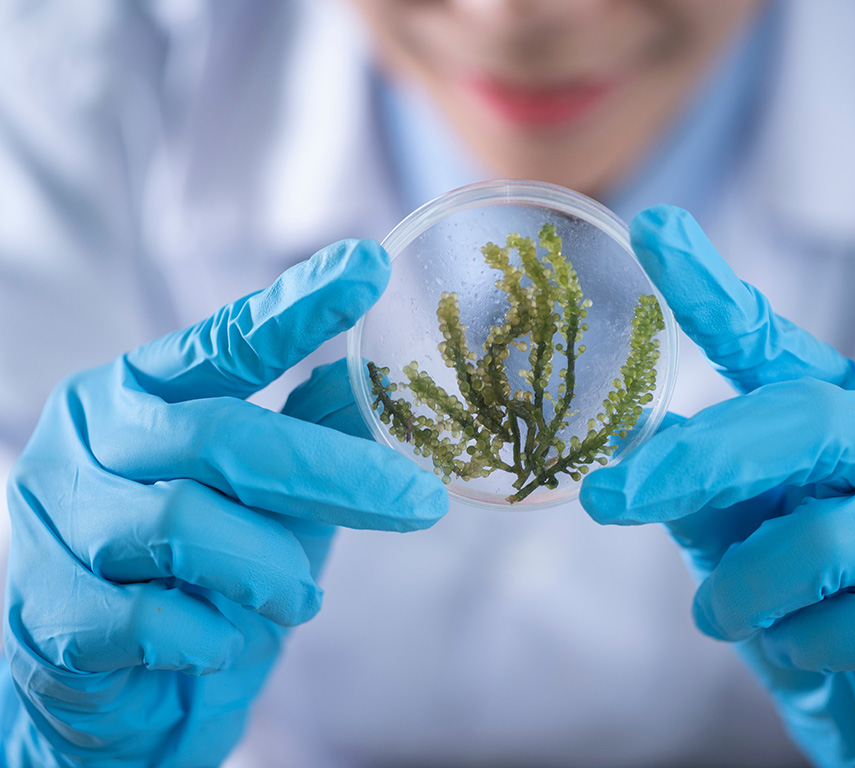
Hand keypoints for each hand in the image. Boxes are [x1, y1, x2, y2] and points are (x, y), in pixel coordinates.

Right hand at [3, 240, 446, 766]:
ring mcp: (57, 521)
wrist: (121, 692)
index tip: (370, 267)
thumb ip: (309, 432)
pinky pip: (156, 616)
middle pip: (223, 435)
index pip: (225, 341)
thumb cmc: (202, 574)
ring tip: (301, 598)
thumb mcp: (267, 496)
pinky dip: (215, 632)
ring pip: (186, 524)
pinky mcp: (50, 610)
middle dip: (335, 474)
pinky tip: (223, 639)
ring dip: (271, 569)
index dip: (299, 306)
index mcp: (139, 392)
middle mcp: (88, 438)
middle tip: (421, 502)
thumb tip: (374, 374)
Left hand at [580, 207, 854, 764]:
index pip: (767, 340)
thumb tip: (639, 441)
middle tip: (607, 502)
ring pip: (822, 543)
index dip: (709, 288)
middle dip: (695, 464)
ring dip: (747, 591)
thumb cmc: (815, 596)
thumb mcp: (743, 535)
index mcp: (831, 410)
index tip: (653, 229)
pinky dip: (804, 646)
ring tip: (722, 613)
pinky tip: (804, 648)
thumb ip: (702, 489)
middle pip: (796, 422)